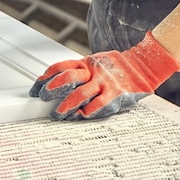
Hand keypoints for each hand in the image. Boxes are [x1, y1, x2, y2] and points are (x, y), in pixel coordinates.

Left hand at [29, 31, 179, 119]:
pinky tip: (79, 117)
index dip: (46, 77)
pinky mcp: (116, 95)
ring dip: (66, 106)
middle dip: (52, 89)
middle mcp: (93, 71)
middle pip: (67, 78)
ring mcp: (104, 83)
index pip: (61, 67)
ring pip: (80, 94)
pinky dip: (87, 112)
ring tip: (57, 114)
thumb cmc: (116, 68)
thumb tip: (54, 83)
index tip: (36, 88)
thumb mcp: (95, 63)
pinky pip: (98, 105)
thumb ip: (79, 71)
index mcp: (86, 62)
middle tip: (42, 98)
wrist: (143, 66)